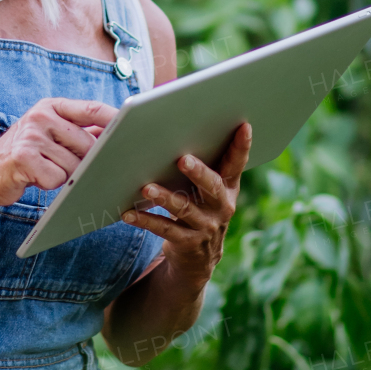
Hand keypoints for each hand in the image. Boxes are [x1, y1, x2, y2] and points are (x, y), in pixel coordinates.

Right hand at [0, 98, 116, 209]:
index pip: (91, 109)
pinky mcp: (23, 157)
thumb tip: (114, 131)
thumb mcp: (48, 134)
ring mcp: (31, 136)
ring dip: (65, 176)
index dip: (115, 118)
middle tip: (70, 168)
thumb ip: (77, 130)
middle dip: (85, 162)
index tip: (135, 126)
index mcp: (50, 106)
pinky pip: (56, 178)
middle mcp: (40, 116)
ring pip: (73, 165)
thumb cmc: (23, 155)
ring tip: (45, 170)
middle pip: (86, 143)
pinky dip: (50, 185)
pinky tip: (35, 178)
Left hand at [121, 122, 250, 292]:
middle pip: (212, 186)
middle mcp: (222, 206)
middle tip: (182, 159)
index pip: (237, 163)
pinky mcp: (188, 243)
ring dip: (165, 197)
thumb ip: (198, 158)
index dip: (241, 145)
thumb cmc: (196, 205)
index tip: (243, 125)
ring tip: (147, 186)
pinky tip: (128, 213)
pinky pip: (164, 229)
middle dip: (198, 172)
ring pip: (184, 209)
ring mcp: (206, 226)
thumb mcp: (204, 186)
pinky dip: (145, 220)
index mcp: (228, 186)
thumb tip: (170, 112)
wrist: (198, 258)